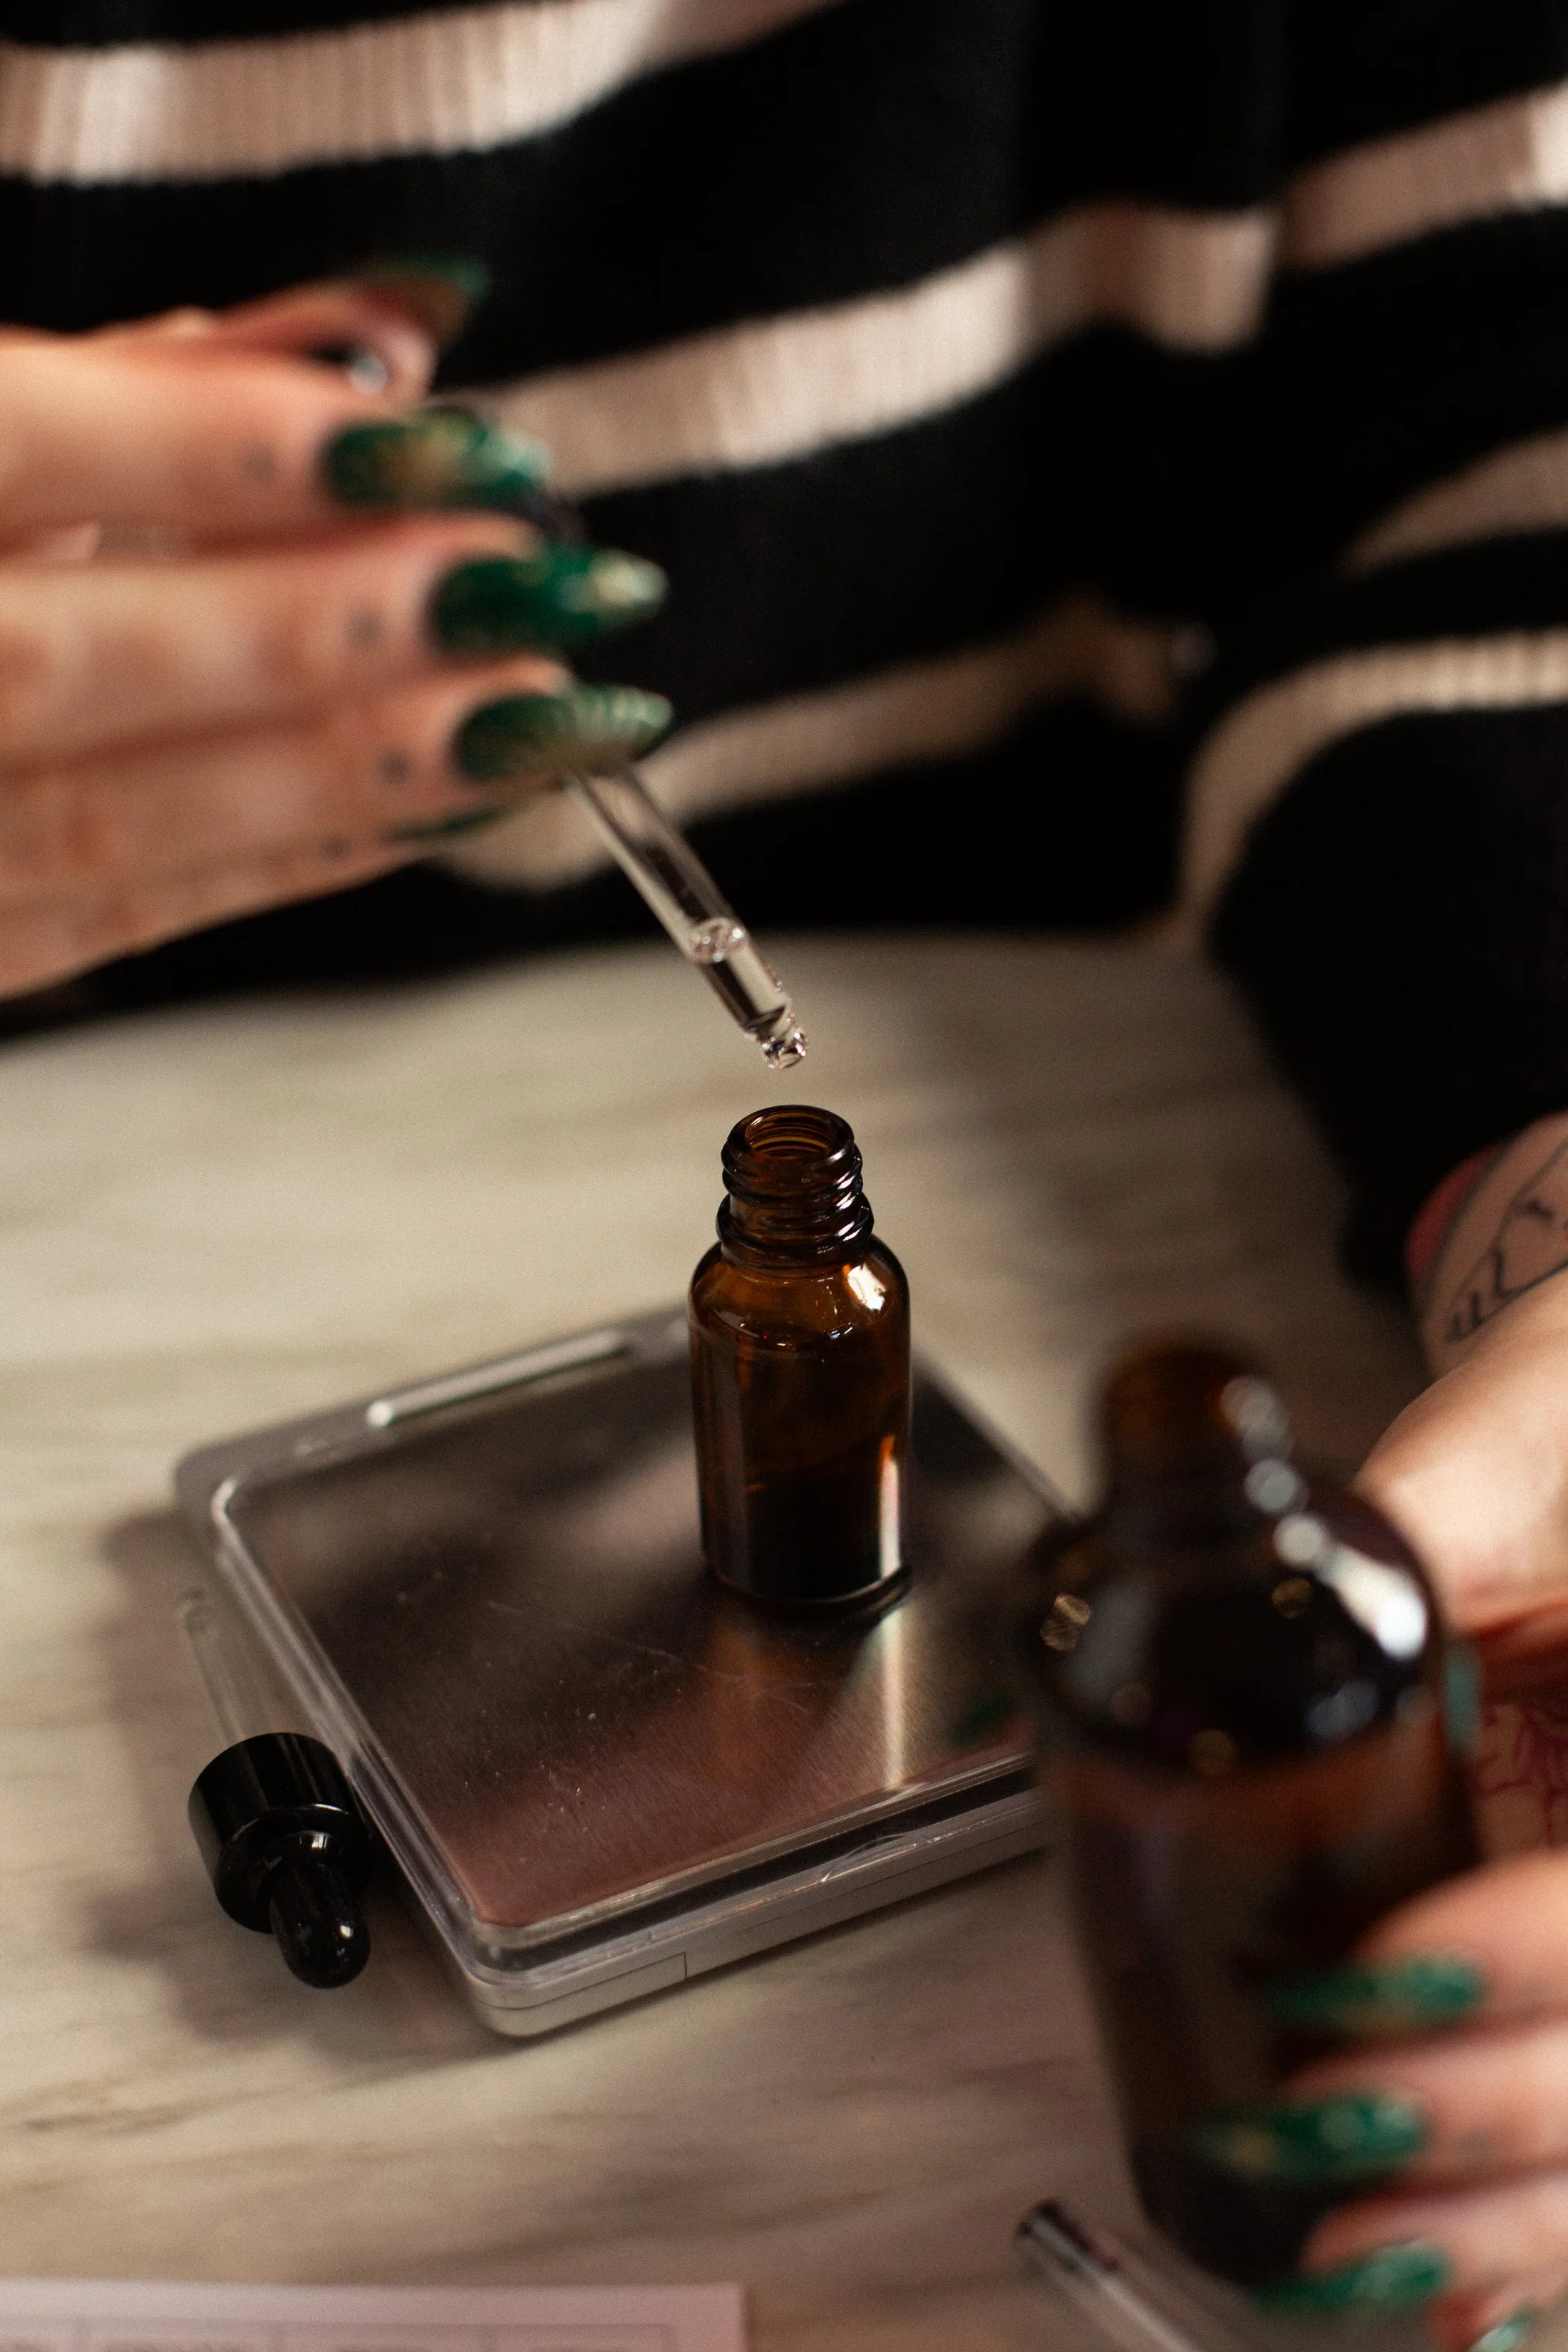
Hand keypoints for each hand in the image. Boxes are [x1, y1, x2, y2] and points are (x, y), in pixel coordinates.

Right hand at [0, 266, 670, 1001]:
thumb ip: (164, 379)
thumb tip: (401, 341)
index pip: (15, 445)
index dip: (231, 446)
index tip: (445, 438)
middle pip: (79, 661)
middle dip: (327, 627)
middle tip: (538, 588)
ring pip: (122, 818)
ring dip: (356, 768)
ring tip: (546, 716)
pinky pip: (136, 912)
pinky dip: (305, 857)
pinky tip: (452, 805)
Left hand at [1238, 1113, 1567, 2348]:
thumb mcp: (1518, 1444)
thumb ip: (1425, 1526)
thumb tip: (1249, 1618)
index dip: (1526, 1965)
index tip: (1364, 1981)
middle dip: (1486, 2123)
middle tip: (1312, 2141)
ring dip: (1513, 2224)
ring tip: (1358, 2266)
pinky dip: (1542, 2239)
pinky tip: (1455, 2303)